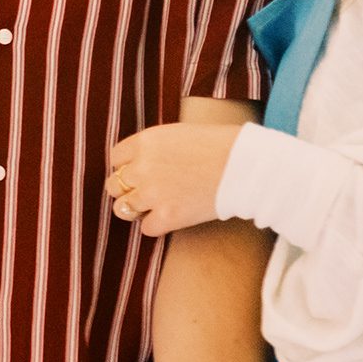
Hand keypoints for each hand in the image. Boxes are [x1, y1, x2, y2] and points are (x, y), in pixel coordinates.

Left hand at [104, 122, 244, 238]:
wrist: (248, 165)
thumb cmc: (221, 145)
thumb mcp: (179, 133)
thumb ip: (153, 147)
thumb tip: (134, 163)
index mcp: (145, 141)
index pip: (116, 158)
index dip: (128, 166)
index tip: (142, 171)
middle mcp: (142, 167)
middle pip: (114, 185)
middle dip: (128, 189)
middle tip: (149, 191)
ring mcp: (153, 193)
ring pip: (123, 208)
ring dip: (138, 209)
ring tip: (158, 205)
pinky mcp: (167, 216)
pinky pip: (145, 228)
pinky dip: (157, 225)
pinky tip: (173, 217)